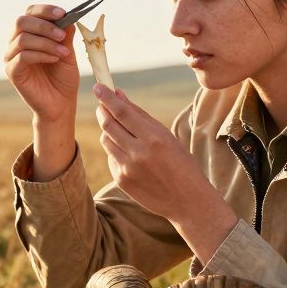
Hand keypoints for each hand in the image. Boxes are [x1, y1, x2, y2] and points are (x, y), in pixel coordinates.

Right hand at [5, 4, 78, 124]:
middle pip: (22, 22)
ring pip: (22, 39)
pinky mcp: (12, 72)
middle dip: (44, 25)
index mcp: (29, 33)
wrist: (60, 104)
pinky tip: (55, 60)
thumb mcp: (68, 53)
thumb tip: (67, 17)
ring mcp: (11, 57)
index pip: (31, 12)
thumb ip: (65, 36)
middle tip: (61, 35)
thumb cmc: (63, 77)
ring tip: (63, 53)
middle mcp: (16, 42)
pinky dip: (41, 55)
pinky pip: (22, 57)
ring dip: (46, 43)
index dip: (45, 10)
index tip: (63, 13)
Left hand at [94, 84, 237, 259]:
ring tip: (120, 130)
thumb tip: (118, 94)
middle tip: (102, 104)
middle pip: (108, 124)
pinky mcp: (121, 180)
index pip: (123, 112)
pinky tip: (129, 153)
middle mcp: (139, 153)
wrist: (187, 201)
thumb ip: (141, 116)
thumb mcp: (167, 136)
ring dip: (108, 130)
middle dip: (103, 111)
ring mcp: (128, 168)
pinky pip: (111, 157)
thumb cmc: (181, 163)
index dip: (107, 98)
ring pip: (105, 140)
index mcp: (154, 138)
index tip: (98, 87)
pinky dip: (115, 150)